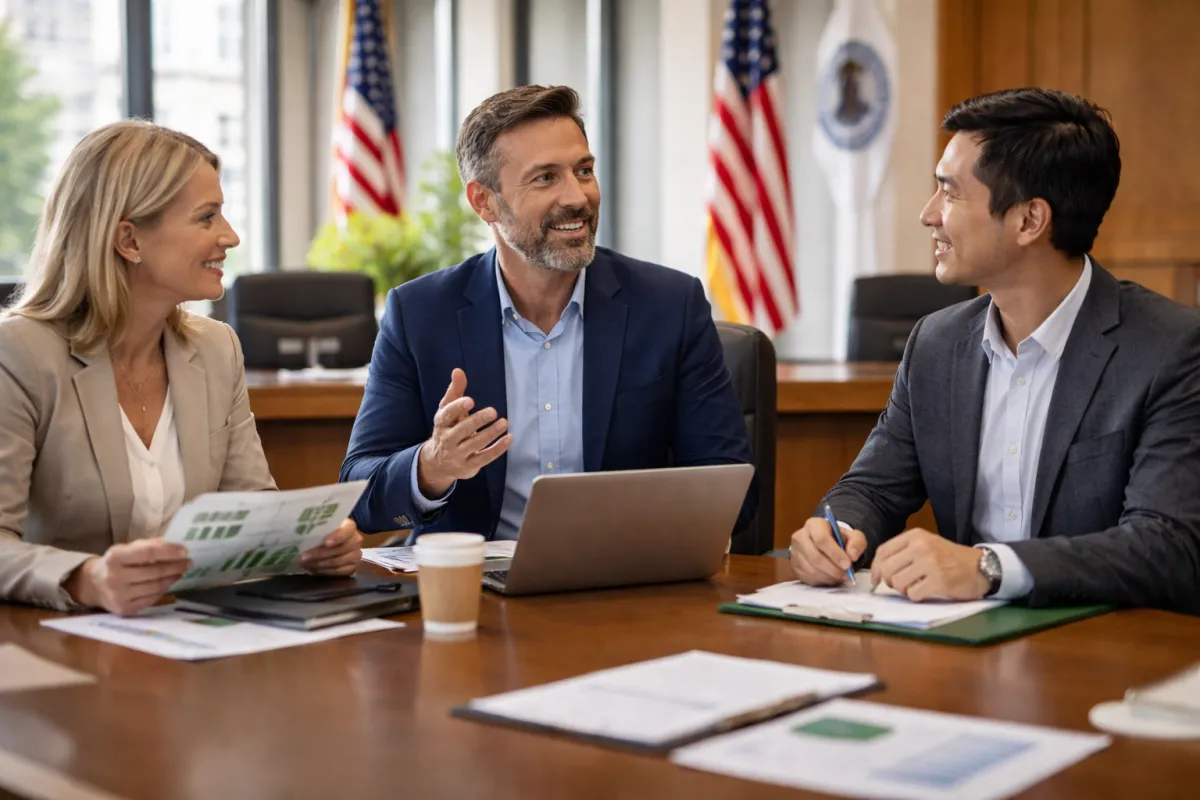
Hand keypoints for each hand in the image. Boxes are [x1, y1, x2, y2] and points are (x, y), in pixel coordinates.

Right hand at [64, 539, 191, 615]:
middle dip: (175, 566)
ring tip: (181, 571)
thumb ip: (148, 546)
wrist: (94, 585)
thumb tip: (174, 544)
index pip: (148, 553)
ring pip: (155, 587)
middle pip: (154, 572)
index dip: (169, 552)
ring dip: (172, 578)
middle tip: (189, 562)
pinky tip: (169, 582)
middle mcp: (115, 577)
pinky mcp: (125, 609)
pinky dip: (163, 590)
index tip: (185, 551)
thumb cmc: (116, 563)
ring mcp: (119, 596)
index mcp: (115, 557)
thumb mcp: (126, 549)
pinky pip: (152, 599)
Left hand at [298, 518, 362, 575]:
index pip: (347, 530)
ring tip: (304, 564)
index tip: (325, 542)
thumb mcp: (322, 526)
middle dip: (320, 554)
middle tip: (303, 557)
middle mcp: (356, 540)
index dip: (337, 536)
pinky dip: (324, 571)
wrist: (334, 542)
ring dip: (319, 564)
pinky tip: (313, 569)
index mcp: (349, 526)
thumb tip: (300, 531)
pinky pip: (338, 572)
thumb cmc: (324, 532)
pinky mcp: (352, 568)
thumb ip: (317, 527)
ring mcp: (355, 555)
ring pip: (338, 562)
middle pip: (340, 549)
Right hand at [418, 368, 511, 496]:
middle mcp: (447, 440)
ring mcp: (457, 455)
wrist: (438, 463)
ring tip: (504, 423)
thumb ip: (455, 391)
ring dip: (490, 433)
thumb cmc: (447, 429)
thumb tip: (458, 371)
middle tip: (493, 411)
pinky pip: (484, 457)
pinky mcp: (469, 466)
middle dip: (477, 421)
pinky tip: (509, 438)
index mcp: (441, 423)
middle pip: (462, 430)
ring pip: (475, 444)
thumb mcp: (447, 411)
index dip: (457, 407)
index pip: (446, 414)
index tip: (470, 401)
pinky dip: (497, 449)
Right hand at [789, 517, 866, 585]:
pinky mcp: (794, 566)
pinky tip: (831, 577)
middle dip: (833, 569)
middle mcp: (800, 537)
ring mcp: (795, 552)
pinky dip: (822, 581)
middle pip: (815, 557)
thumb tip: (852, 556)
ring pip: (811, 570)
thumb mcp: (853, 536)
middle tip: (847, 575)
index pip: (821, 539)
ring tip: (841, 577)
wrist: (826, 543)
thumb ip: (857, 543)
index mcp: (814, 525)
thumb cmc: (838, 539)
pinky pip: (808, 577)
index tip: (848, 564)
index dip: (835, 554)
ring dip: (829, 577)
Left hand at [870, 528, 988, 601]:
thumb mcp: (926, 545)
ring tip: (916, 587)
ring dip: (903, 590)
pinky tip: (926, 591)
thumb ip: (904, 552)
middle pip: (887, 569)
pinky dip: (916, 596)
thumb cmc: (950, 558)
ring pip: (898, 582)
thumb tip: (879, 571)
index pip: (883, 551)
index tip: (876, 580)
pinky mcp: (938, 580)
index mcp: (915, 536)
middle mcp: (920, 546)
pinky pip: (912, 594)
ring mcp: (930, 563)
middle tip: (900, 585)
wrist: (980, 567)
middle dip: (890, 581)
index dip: (875, 568)